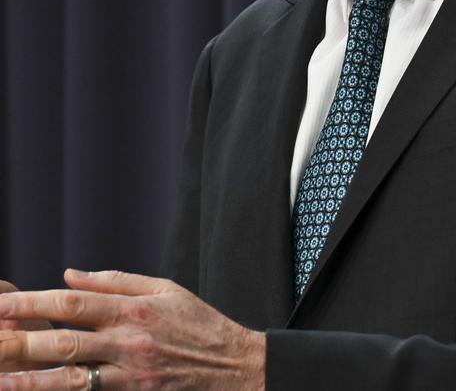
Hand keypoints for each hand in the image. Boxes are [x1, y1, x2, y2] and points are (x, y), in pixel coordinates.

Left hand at [0, 269, 265, 389]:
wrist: (234, 368)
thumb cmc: (198, 323)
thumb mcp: (164, 288)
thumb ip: (115, 281)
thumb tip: (69, 274)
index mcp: (134, 309)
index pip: (74, 303)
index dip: (34, 303)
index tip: (3, 303)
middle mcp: (128, 342)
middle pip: (64, 343)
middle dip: (20, 340)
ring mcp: (130, 377)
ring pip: (70, 381)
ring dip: (31, 380)